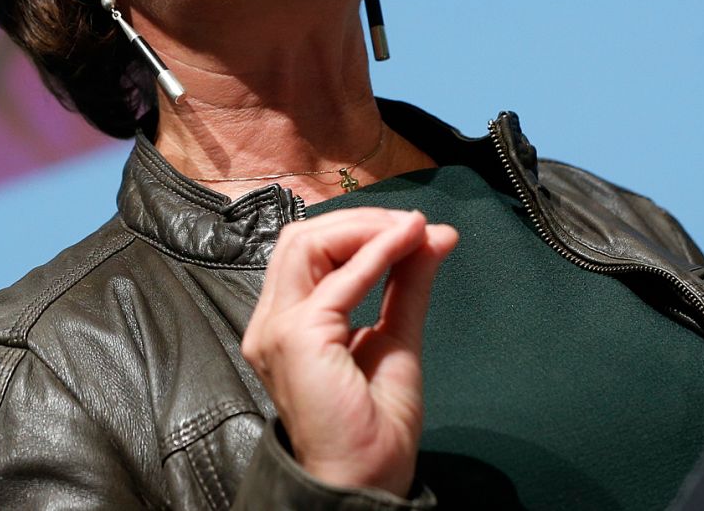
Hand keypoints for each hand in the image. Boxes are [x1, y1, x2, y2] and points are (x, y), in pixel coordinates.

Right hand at [240, 208, 457, 496]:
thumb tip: (432, 234)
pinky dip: (374, 252)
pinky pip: (336, 279)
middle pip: (301, 238)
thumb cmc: (373, 429)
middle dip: (360, 220)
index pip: (309, 250)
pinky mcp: (296, 338)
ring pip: (305, 243)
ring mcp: (277, 329)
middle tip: (412, 224)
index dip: (360, 228)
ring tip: (409, 230)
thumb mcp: (396, 337)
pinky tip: (405, 243)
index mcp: (288, 322)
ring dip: (364, 228)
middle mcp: (272, 322)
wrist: (365, 483)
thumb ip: (407, 284)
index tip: (415, 226)